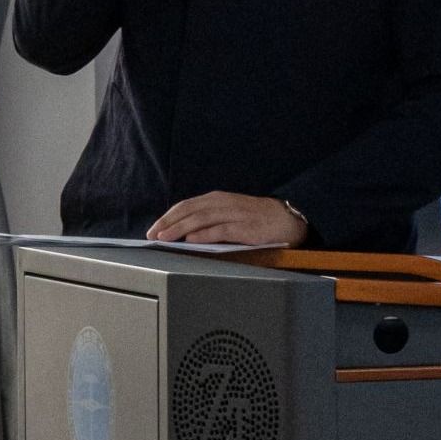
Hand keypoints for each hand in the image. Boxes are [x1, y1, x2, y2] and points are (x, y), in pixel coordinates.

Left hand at [147, 191, 307, 246]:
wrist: (288, 219)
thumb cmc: (257, 219)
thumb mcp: (230, 213)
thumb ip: (210, 220)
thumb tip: (184, 233)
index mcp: (217, 199)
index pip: (186, 205)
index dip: (167, 217)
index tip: (153, 229)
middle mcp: (223, 203)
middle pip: (188, 210)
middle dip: (168, 223)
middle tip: (152, 235)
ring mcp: (234, 214)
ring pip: (201, 219)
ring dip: (180, 228)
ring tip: (165, 238)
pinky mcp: (245, 228)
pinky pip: (221, 230)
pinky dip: (204, 235)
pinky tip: (192, 240)